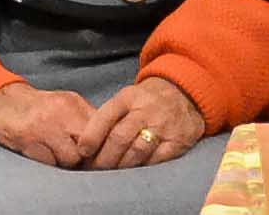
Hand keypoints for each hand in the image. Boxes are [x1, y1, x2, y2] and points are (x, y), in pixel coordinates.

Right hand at [0, 82, 107, 166]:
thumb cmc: (36, 107)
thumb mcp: (65, 103)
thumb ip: (85, 117)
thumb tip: (107, 137)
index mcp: (73, 103)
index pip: (100, 128)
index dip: (103, 145)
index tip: (100, 153)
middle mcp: (61, 114)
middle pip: (90, 146)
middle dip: (88, 157)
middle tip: (82, 160)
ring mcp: (44, 128)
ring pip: (72, 158)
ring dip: (67, 162)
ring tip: (57, 154)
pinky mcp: (29, 142)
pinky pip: (51, 163)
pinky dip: (50, 164)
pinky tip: (43, 155)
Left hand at [82, 77, 206, 167]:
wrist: (186, 93)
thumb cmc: (147, 101)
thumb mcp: (127, 98)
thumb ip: (108, 118)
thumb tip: (84, 146)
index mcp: (129, 97)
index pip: (105, 116)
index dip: (91, 136)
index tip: (82, 152)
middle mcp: (146, 110)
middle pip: (119, 138)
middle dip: (103, 158)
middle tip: (94, 169)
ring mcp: (163, 126)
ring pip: (136, 152)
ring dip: (120, 167)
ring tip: (110, 175)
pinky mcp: (178, 141)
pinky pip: (156, 161)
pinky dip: (142, 169)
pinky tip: (133, 173)